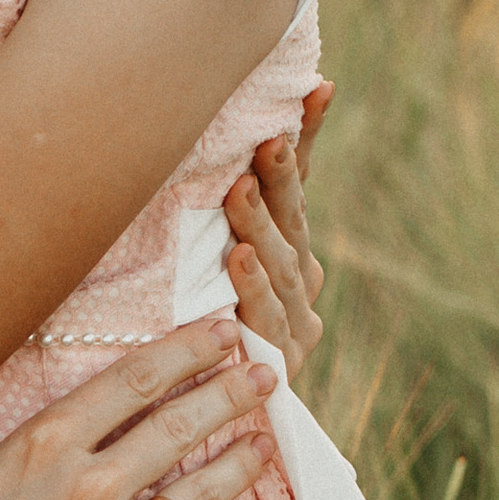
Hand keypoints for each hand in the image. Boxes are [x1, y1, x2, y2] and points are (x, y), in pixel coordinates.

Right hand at [0, 314, 279, 499]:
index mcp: (42, 449)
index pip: (135, 380)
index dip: (187, 349)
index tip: (220, 333)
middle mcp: (92, 490)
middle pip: (183, 423)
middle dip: (233, 390)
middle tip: (268, 373)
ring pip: (206, 487)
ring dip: (245, 456)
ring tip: (266, 439)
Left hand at [221, 81, 328, 385]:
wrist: (191, 411)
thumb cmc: (181, 317)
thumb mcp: (193, 252)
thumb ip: (214, 200)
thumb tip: (205, 130)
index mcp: (287, 243)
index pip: (298, 182)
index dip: (308, 137)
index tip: (317, 88)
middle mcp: (300, 277)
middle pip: (292, 218)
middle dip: (281, 178)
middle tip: (267, 138)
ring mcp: (296, 320)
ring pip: (280, 263)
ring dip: (261, 225)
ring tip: (242, 189)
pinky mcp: (281, 362)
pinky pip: (264, 317)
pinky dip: (252, 287)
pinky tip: (240, 257)